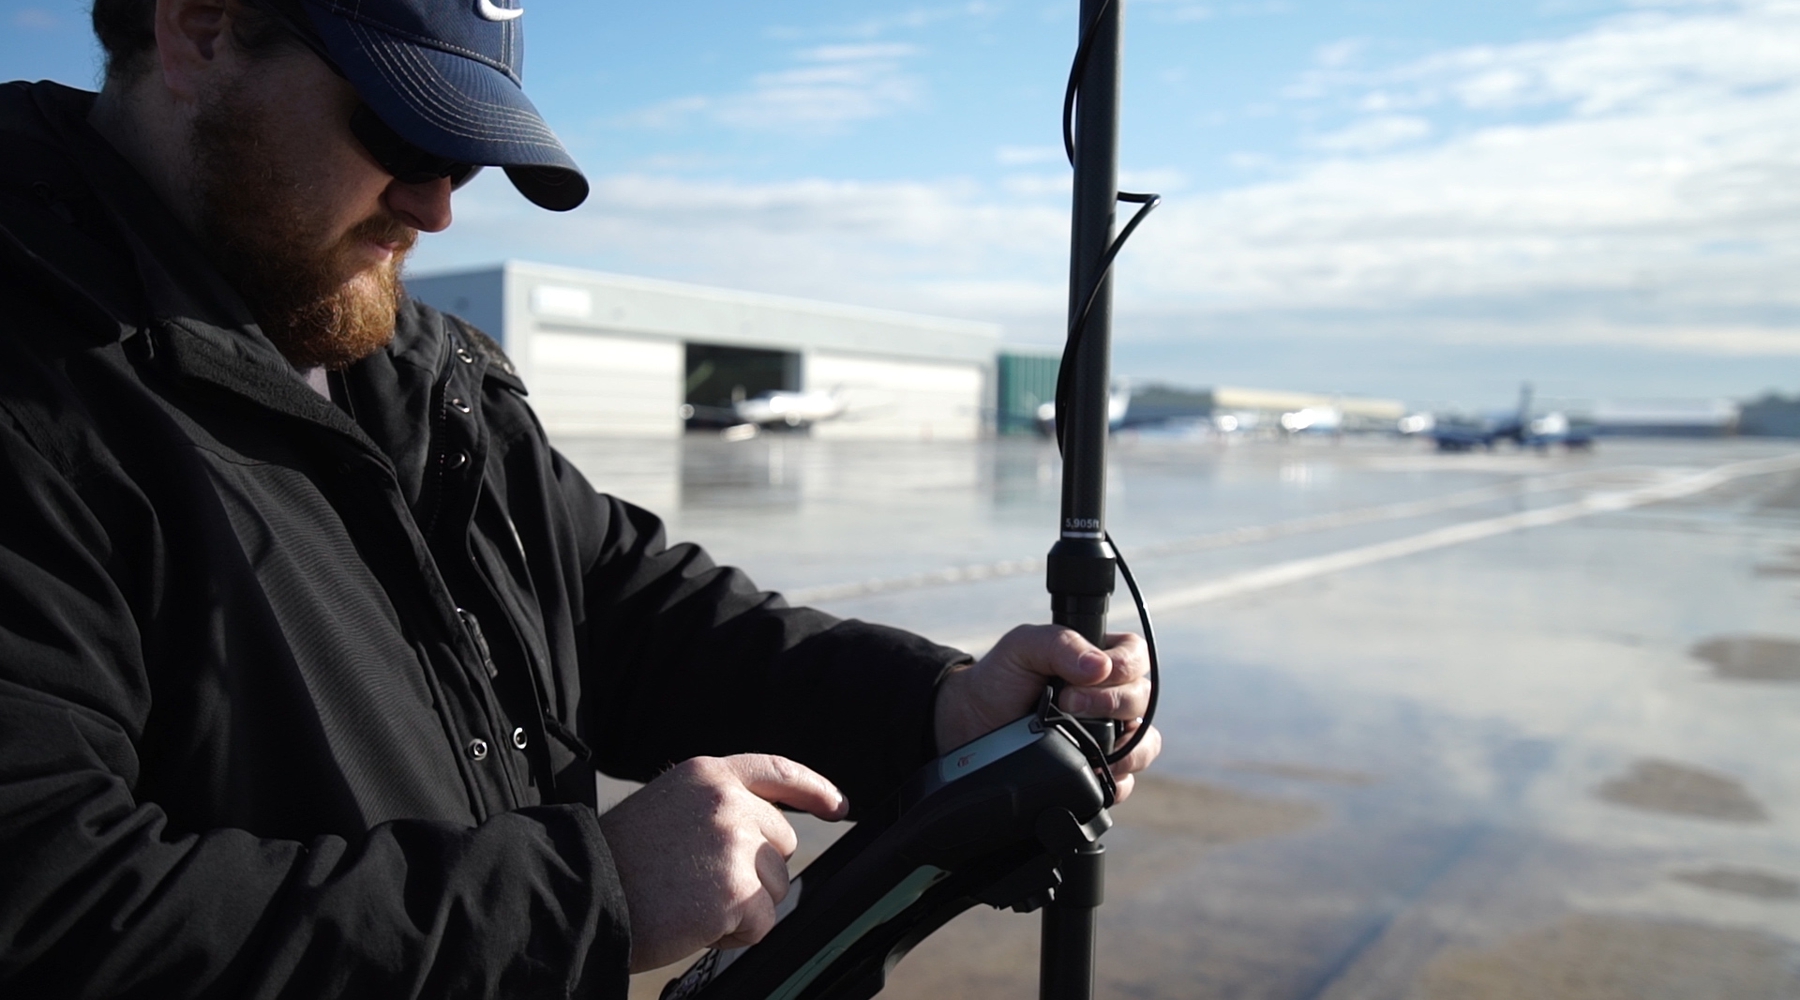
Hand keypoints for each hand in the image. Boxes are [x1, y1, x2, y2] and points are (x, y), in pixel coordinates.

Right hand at [597, 754, 848, 971]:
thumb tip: (766, 843)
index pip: (776, 771)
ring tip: (688, 902)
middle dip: (754, 871)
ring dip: (742, 906)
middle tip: (697, 884)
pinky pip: (760, 924)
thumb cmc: (616, 863)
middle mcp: (727, 802)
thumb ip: (716, 811)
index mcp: (707, 776)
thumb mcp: (667, 811)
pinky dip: (732, 935)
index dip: (813, 789)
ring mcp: (734, 845)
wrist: (577, 893)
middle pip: (782, 844)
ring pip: (775, 888)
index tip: (839, 806)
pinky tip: (692, 923)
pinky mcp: (735, 892)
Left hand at [934, 625, 1160, 800]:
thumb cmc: (1000, 678)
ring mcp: (1108, 735)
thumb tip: (1100, 667)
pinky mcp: (1097, 769)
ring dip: (1127, 746)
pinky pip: (1126, 780)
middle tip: (1068, 705)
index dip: (1122, 668)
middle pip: (1142, 701)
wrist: (969, 723)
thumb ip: (1059, 643)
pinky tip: (1096, 773)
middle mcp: (1110, 696)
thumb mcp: (1023, 646)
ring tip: (1093, 745)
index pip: (1136, 658)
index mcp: (1100, 659)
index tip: (1084, 678)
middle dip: (1112, 704)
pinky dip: (1117, 780)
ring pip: (1145, 743)